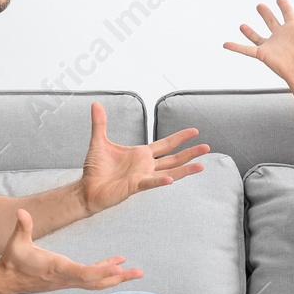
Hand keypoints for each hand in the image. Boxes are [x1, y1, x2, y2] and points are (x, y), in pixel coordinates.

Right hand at [0, 209, 143, 293]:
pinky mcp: (68, 280)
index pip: (83, 273)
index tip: (118, 269)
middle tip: (139, 273)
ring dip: (117, 277)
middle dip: (118, 277)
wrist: (7, 281)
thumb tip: (22, 211)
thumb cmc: (13, 260)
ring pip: (97, 283)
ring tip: (136, 272)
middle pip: (97, 282)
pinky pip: (92, 279)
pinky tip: (117, 264)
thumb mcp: (15, 242)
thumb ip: (22, 226)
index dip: (101, 272)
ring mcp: (68, 281)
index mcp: (57, 268)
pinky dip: (106, 272)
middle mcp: (66, 278)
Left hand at [79, 102, 209, 213]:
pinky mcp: (135, 186)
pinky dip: (160, 180)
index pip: (165, 144)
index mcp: (141, 154)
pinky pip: (150, 182)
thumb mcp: (99, 141)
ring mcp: (142, 176)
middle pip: (173, 158)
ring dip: (185, 169)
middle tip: (207, 147)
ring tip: (201, 166)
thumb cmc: (95, 169)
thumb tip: (96, 104)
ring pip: (169, 171)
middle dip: (190, 152)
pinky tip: (171, 178)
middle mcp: (146, 165)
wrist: (87, 188)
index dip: (180, 137)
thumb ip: (100, 123)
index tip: (194, 131)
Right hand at [222, 0, 293, 84]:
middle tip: (260, 5)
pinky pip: (246, 49)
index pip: (288, 13)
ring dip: (250, 31)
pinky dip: (236, 47)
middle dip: (265, 13)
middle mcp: (281, 36)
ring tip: (242, 25)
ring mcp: (271, 45)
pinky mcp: (263, 54)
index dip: (284, 5)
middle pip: (271, 21)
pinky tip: (225, 44)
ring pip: (257, 36)